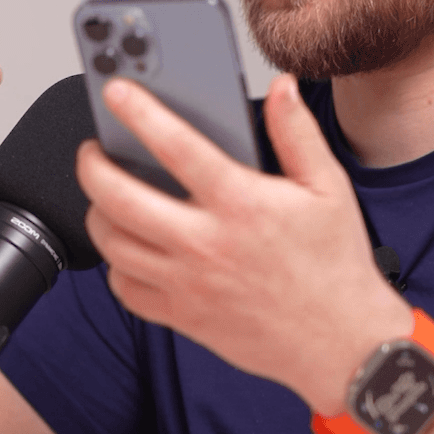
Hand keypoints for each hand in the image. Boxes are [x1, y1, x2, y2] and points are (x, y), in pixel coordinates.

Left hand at [76, 73, 409, 411]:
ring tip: (105, 195)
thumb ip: (298, 133)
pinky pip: (125, 289)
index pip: (175, 146)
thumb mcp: (328, 188)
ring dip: (97, 213)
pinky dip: (116, 266)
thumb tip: (282, 88)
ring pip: (113, 244)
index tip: (116, 92)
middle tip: (93, 150)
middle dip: (92, 165)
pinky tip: (129, 248)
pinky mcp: (183, 316)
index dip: (138, 112)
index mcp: (241, 203)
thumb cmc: (335, 266)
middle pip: (119, 198)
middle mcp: (206, 243)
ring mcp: (189, 283)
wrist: (341, 344)